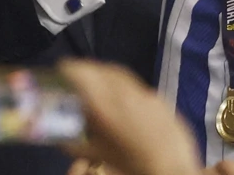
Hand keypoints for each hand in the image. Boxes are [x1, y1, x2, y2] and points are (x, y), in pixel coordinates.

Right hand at [59, 60, 201, 174]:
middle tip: (74, 74)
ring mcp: (146, 94)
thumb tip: (60, 132)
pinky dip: (122, 85)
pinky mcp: (160, 99)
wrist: (173, 170)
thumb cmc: (132, 165)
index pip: (84, 75)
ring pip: (120, 75)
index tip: (61, 68)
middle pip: (103, 70)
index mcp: (108, 106)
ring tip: (95, 81)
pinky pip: (135, 85)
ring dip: (105, 74)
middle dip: (87, 70)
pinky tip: (119, 98)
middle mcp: (127, 93)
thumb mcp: (98, 155)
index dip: (70, 69)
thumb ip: (76, 141)